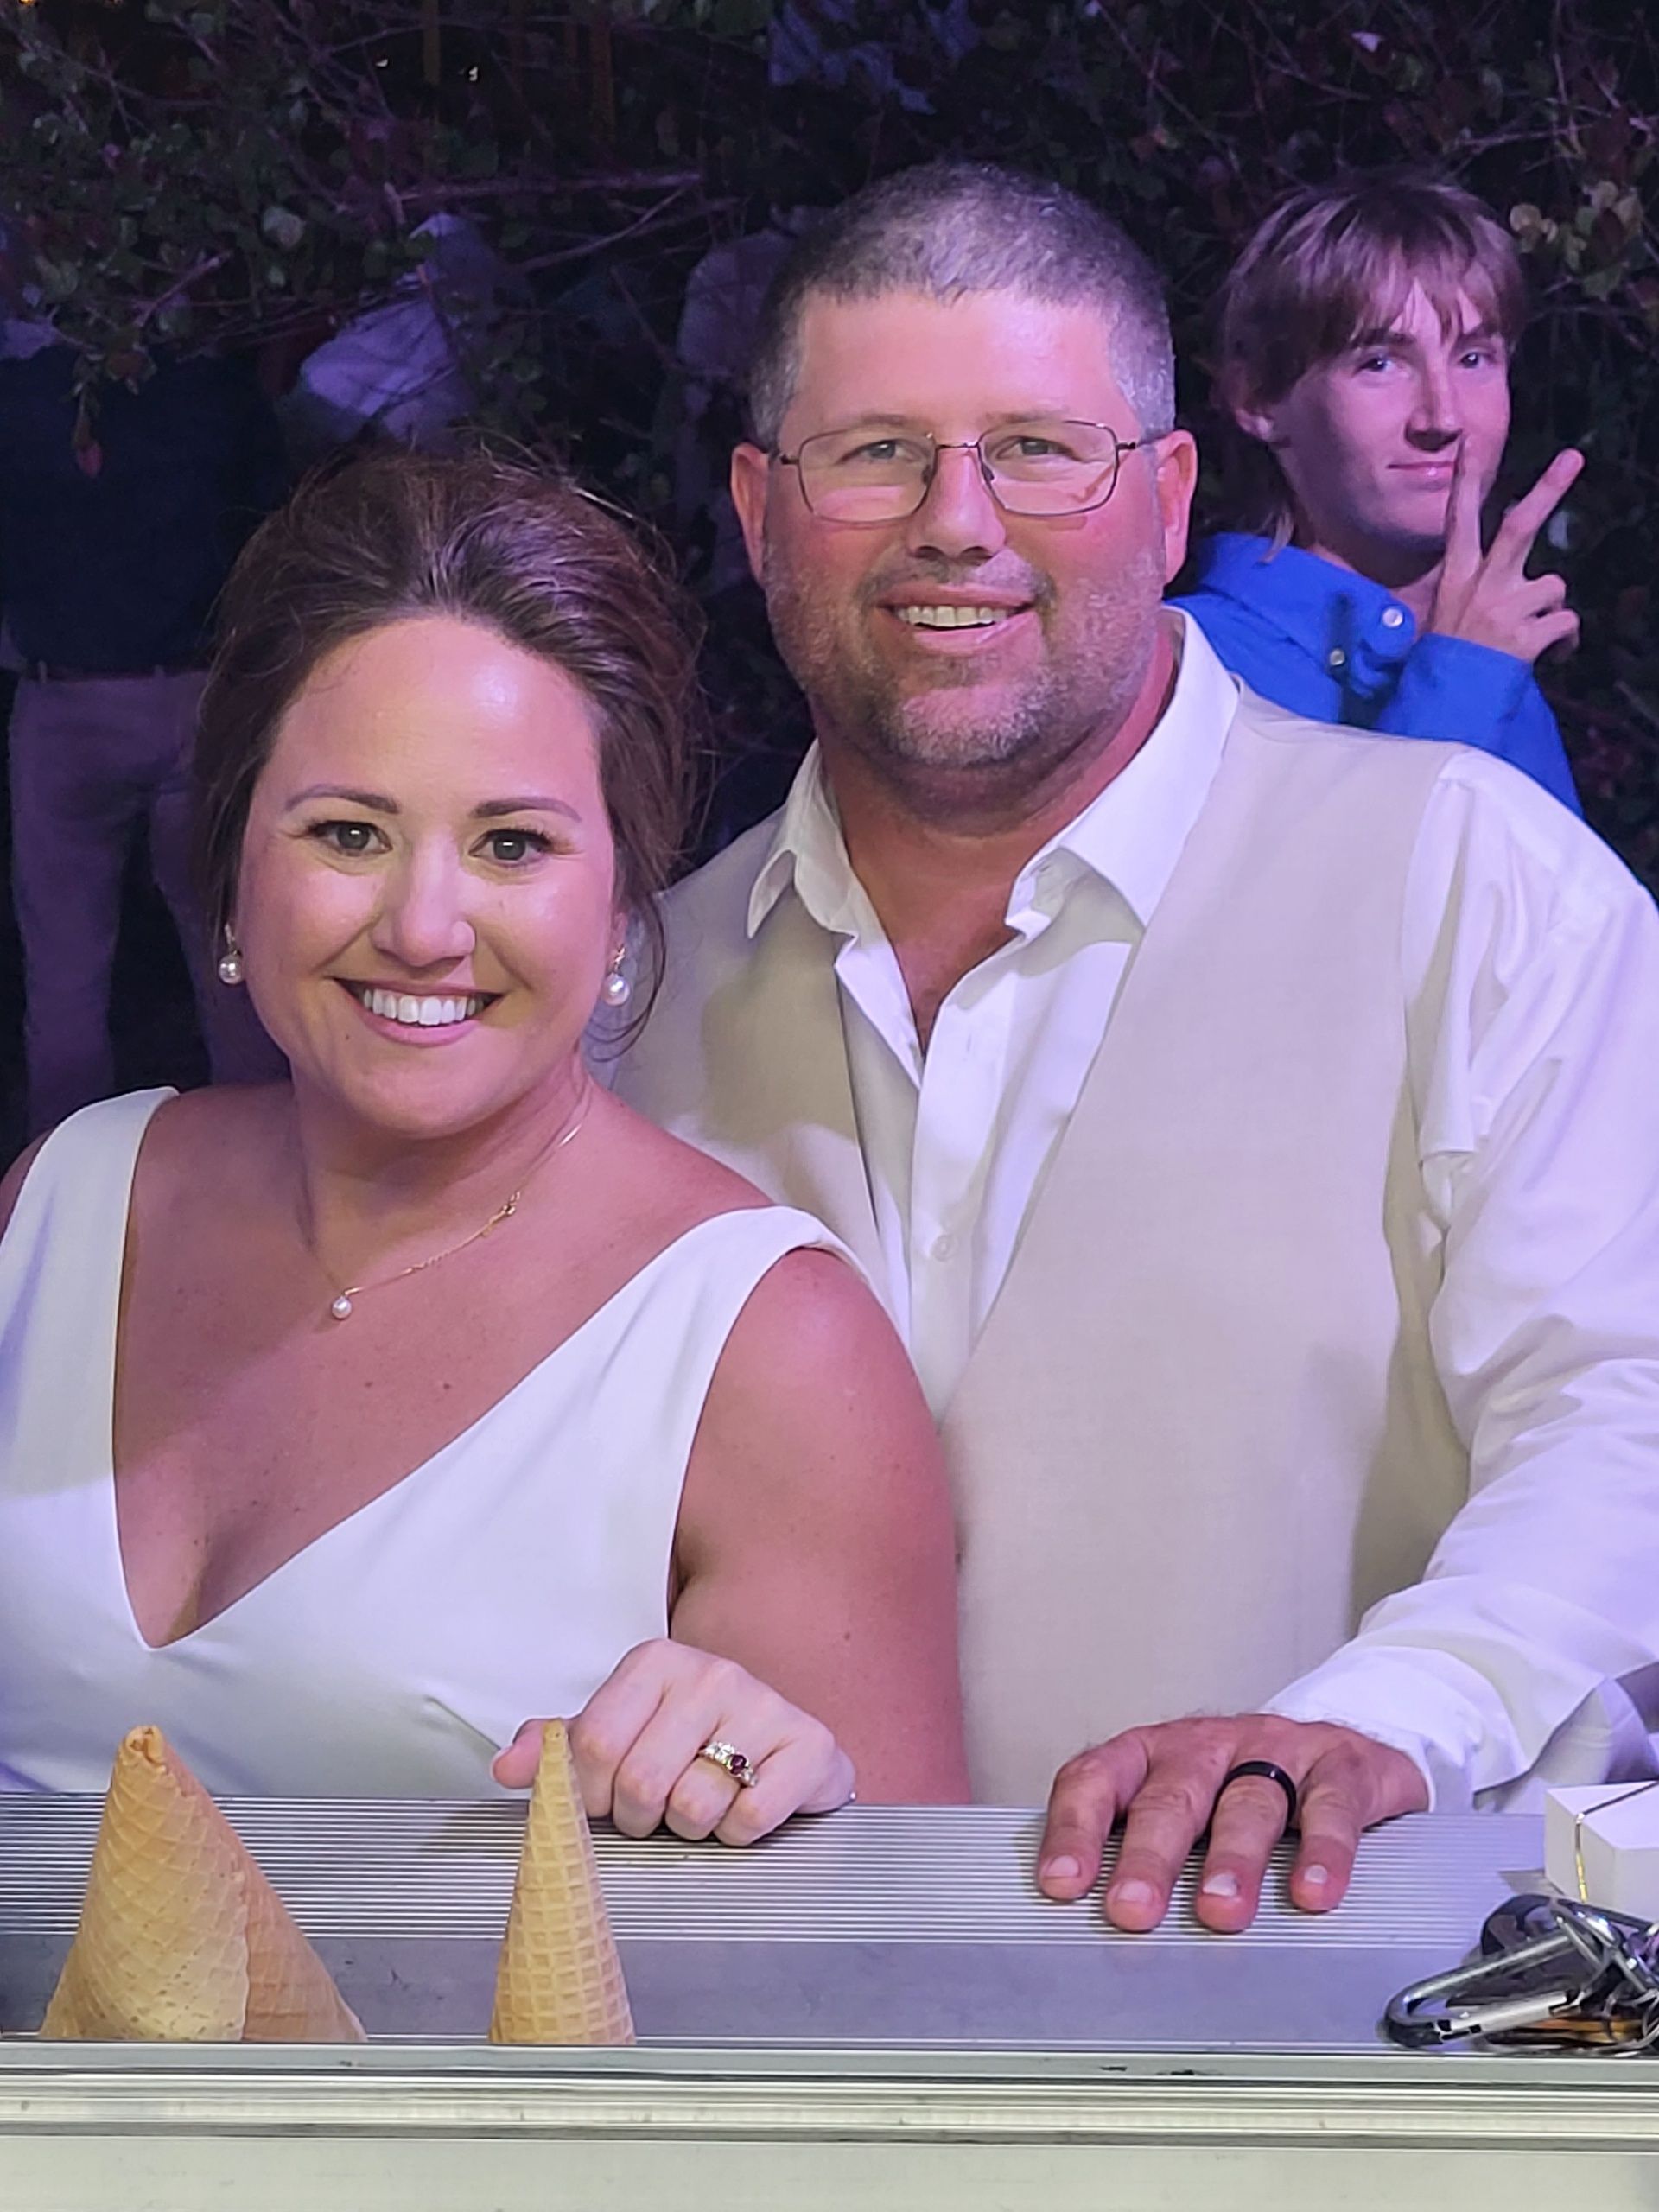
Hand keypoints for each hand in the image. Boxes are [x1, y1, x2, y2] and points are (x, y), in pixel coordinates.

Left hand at [491, 1638, 854, 1846]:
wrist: (782, 1748)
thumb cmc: (686, 1745)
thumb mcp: (617, 1737)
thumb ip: (558, 1750)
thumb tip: (506, 1768)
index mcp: (656, 1663)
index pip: (593, 1744)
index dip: (590, 1795)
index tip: (606, 1802)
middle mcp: (712, 1673)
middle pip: (641, 1781)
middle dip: (641, 1818)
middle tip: (658, 1811)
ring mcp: (766, 1705)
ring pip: (695, 1804)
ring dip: (691, 1828)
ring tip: (703, 1806)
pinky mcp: (810, 1745)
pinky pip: (749, 1819)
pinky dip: (737, 1835)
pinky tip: (743, 1809)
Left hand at [1035, 1715, 1429, 1932]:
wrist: (1342, 1753)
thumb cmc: (1241, 1792)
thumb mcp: (1183, 1811)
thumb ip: (1139, 1852)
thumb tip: (1086, 1925)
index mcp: (1153, 1755)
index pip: (1098, 1780)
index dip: (1076, 1828)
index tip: (1062, 1883)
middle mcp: (1207, 1746)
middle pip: (1171, 1796)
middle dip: (1149, 1856)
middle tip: (1133, 1909)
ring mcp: (1275, 1750)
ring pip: (1247, 1802)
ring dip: (1232, 1858)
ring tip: (1220, 1910)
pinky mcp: (1340, 1766)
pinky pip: (1330, 1804)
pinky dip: (1323, 1850)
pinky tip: (1313, 1891)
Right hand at [1427, 442, 1582, 664]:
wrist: (1443, 704)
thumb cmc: (1441, 664)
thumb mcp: (1438, 620)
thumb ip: (1467, 595)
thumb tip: (1487, 586)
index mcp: (1457, 577)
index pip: (1459, 519)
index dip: (1465, 480)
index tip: (1469, 443)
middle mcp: (1482, 585)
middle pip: (1521, 525)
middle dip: (1549, 489)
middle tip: (1573, 457)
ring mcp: (1505, 609)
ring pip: (1554, 587)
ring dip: (1551, 608)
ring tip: (1530, 633)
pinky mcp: (1526, 636)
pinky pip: (1566, 623)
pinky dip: (1565, 640)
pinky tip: (1553, 654)